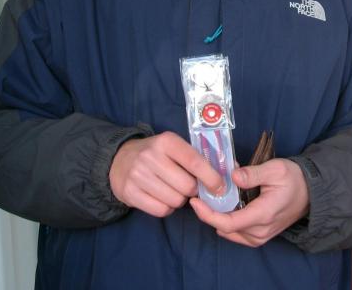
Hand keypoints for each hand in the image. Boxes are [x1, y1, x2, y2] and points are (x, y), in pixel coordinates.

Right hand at [109, 131, 224, 217]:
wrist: (119, 160)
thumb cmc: (157, 154)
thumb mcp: (174, 147)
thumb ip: (199, 157)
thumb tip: (231, 170)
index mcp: (167, 141)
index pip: (195, 161)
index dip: (212, 177)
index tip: (220, 187)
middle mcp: (151, 156)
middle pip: (187, 186)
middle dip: (193, 190)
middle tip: (189, 186)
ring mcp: (138, 175)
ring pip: (175, 200)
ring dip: (180, 200)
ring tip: (173, 189)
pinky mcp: (130, 193)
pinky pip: (161, 210)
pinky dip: (167, 208)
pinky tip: (162, 197)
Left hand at [190, 158, 309, 246]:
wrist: (310, 193)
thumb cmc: (293, 179)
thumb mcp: (276, 169)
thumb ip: (253, 174)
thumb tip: (232, 176)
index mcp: (262, 214)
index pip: (228, 223)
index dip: (207, 214)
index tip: (195, 201)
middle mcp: (259, 231)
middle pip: (225, 227)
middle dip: (211, 210)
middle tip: (205, 190)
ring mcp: (259, 237)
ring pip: (228, 231)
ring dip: (218, 215)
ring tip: (217, 195)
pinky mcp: (259, 237)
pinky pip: (236, 233)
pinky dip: (227, 221)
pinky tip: (227, 205)